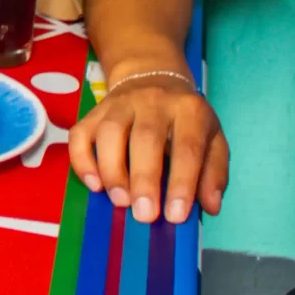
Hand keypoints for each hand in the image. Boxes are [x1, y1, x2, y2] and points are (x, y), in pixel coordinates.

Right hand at [70, 74, 228, 224]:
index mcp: (189, 110)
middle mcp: (153, 101)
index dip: (182, 183)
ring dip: (113, 171)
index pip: (187, 147)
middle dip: (144, 180)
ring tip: (121, 201)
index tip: (176, 217)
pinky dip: (83, 161)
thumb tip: (211, 206)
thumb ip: (213, 173)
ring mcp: (120, 104)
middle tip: (144, 215)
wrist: (154, 77)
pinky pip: (81, 134)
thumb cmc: (186, 121)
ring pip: (109, 133)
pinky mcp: (95, 111)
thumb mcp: (212, 140)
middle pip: (145, 138)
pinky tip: (95, 185)